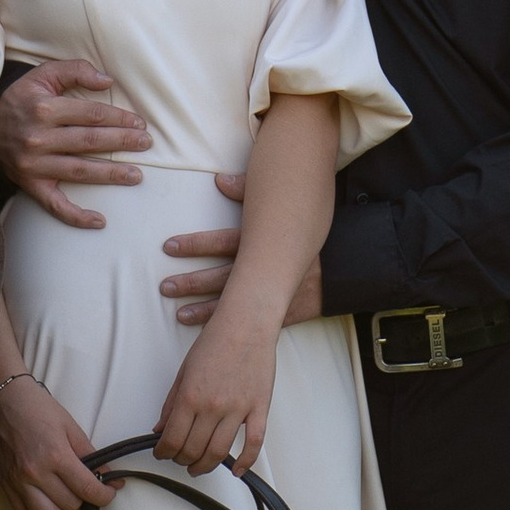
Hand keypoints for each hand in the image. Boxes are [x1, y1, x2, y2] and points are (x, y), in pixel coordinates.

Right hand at [0, 58, 150, 231]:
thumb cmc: (22, 99)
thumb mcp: (43, 75)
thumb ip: (75, 71)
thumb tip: (108, 81)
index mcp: (44, 109)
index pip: (91, 115)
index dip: (119, 118)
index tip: (139, 123)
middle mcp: (38, 138)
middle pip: (90, 142)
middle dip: (122, 143)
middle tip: (146, 144)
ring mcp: (34, 165)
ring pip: (80, 171)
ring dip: (111, 174)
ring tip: (137, 175)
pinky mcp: (30, 185)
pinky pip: (55, 205)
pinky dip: (76, 216)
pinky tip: (100, 221)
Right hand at [0, 373, 119, 509]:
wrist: (4, 399)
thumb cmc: (37, 408)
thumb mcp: (71, 428)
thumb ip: (91, 456)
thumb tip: (109, 478)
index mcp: (56, 455)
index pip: (87, 489)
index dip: (104, 496)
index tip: (108, 492)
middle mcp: (36, 472)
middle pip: (69, 505)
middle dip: (83, 498)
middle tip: (84, 486)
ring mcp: (18, 481)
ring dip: (62, 509)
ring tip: (65, 494)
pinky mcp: (5, 484)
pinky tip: (46, 498)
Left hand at [152, 310, 278, 479]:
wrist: (247, 323)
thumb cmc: (215, 341)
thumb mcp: (184, 370)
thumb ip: (171, 401)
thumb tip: (160, 427)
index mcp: (190, 396)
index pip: (171, 439)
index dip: (163, 452)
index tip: (163, 453)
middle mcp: (213, 406)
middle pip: (193, 449)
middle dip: (182, 459)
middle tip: (180, 459)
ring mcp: (238, 409)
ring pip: (219, 452)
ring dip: (205, 466)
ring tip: (199, 467)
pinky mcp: (259, 408)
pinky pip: (254, 443)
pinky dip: (245, 462)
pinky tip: (237, 470)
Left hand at [161, 173, 321, 327]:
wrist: (345, 266)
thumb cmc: (308, 233)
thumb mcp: (284, 208)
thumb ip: (249, 192)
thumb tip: (219, 179)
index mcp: (262, 242)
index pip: (223, 242)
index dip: (196, 245)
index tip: (169, 246)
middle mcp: (265, 270)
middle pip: (222, 276)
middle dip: (192, 282)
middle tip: (164, 286)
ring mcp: (274, 294)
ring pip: (233, 303)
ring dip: (204, 309)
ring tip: (178, 311)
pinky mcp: (283, 313)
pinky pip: (252, 323)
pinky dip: (229, 326)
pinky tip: (208, 331)